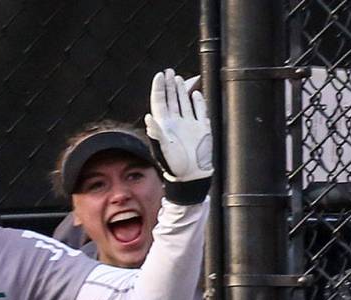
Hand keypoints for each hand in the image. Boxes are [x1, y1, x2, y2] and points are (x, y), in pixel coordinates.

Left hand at [144, 68, 212, 202]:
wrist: (192, 176)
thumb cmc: (176, 166)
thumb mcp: (164, 150)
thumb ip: (157, 134)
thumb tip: (148, 117)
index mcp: (165, 125)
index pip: (160, 102)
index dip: (159, 88)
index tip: (160, 75)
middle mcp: (176, 123)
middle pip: (171, 99)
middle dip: (169, 85)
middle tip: (169, 71)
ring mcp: (189, 125)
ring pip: (184, 103)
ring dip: (181, 91)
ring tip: (178, 78)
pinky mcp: (202, 129)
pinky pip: (200, 111)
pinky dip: (198, 102)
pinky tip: (195, 93)